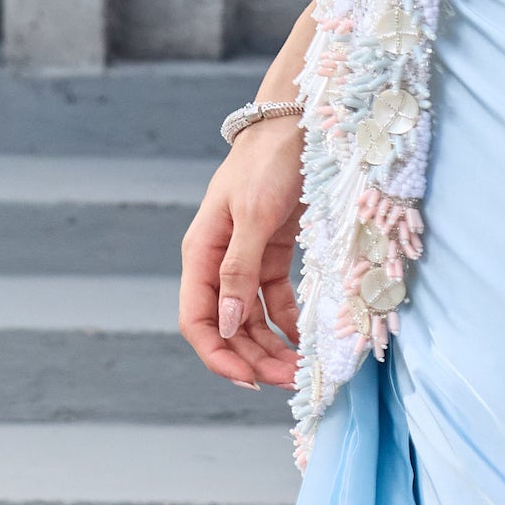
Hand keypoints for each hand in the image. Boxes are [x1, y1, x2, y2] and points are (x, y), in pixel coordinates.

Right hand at [180, 117, 302, 390]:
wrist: (296, 123)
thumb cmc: (269, 161)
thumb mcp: (254, 215)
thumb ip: (240, 270)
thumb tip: (230, 324)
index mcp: (202, 253)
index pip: (198, 319)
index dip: (219, 355)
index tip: (248, 381)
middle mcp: (219, 262)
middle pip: (228, 327)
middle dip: (254, 359)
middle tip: (289, 381)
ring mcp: (247, 260)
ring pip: (253, 320)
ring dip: (272, 347)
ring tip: (300, 370)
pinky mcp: (274, 254)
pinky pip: (276, 301)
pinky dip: (289, 323)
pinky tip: (306, 340)